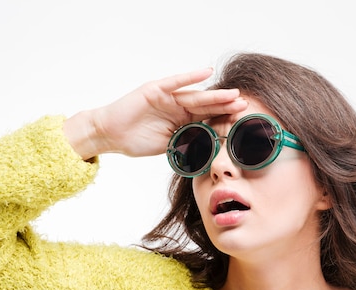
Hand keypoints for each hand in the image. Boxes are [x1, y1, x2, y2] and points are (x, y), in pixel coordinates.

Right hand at [64, 68, 248, 159]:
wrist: (110, 135)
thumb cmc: (136, 140)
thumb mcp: (167, 146)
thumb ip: (186, 143)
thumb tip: (208, 150)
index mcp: (182, 120)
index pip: (207, 119)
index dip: (224, 120)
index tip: (242, 123)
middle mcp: (178, 106)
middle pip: (206, 106)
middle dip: (225, 106)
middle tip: (244, 106)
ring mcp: (167, 97)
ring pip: (195, 95)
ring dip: (214, 95)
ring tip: (232, 94)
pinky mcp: (155, 89)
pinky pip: (175, 82)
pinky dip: (190, 77)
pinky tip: (205, 72)